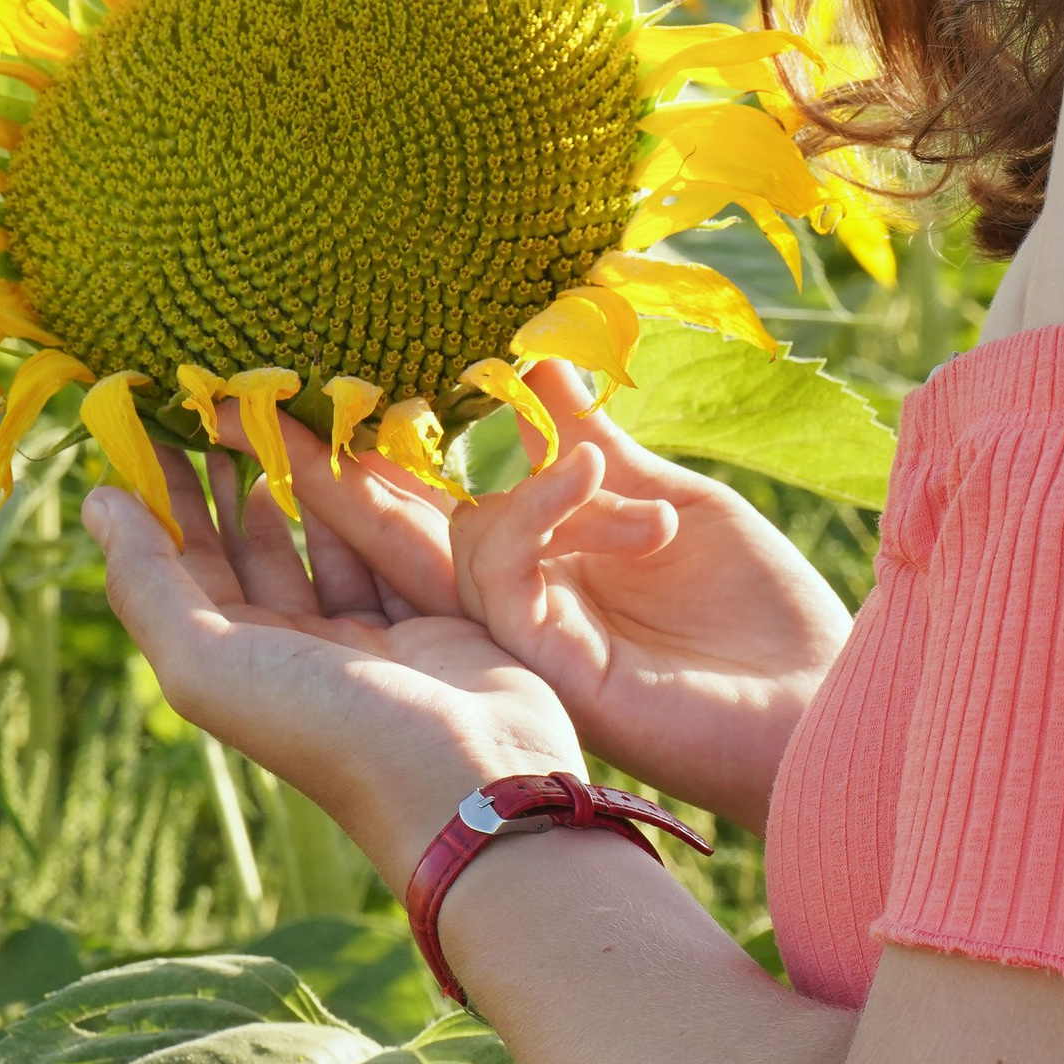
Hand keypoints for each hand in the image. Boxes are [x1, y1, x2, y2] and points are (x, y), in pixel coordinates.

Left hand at [82, 438, 581, 894]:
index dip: (161, 495)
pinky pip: (387, 544)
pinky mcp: (425, 616)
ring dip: (298, 475)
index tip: (150, 416)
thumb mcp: (209, 662)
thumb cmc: (327, 727)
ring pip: (319, 539)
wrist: (468, 780)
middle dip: (226, 476)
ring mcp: (359, 633)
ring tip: (280, 402)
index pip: (179, 565)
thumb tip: (94, 499)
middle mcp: (287, 647)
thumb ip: (148, 581)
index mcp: (229, 663)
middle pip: (246, 548)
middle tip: (214, 394)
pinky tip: (360, 446)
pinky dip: (370, 499)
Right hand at [278, 371, 853, 830]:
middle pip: (388, 537)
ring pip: (429, 551)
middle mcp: (509, 612)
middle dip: (316, 475)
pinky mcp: (549, 661)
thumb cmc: (763, 619)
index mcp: (532, 574)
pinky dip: (529, 509)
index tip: (295, 395)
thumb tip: (535, 359)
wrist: (824, 705)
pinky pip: (502, 572)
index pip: (423, 509)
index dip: (361, 457)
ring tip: (468, 453)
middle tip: (239, 412)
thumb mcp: (670, 503)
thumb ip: (596, 443)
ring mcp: (521, 641)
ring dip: (423, 488)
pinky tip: (585, 475)